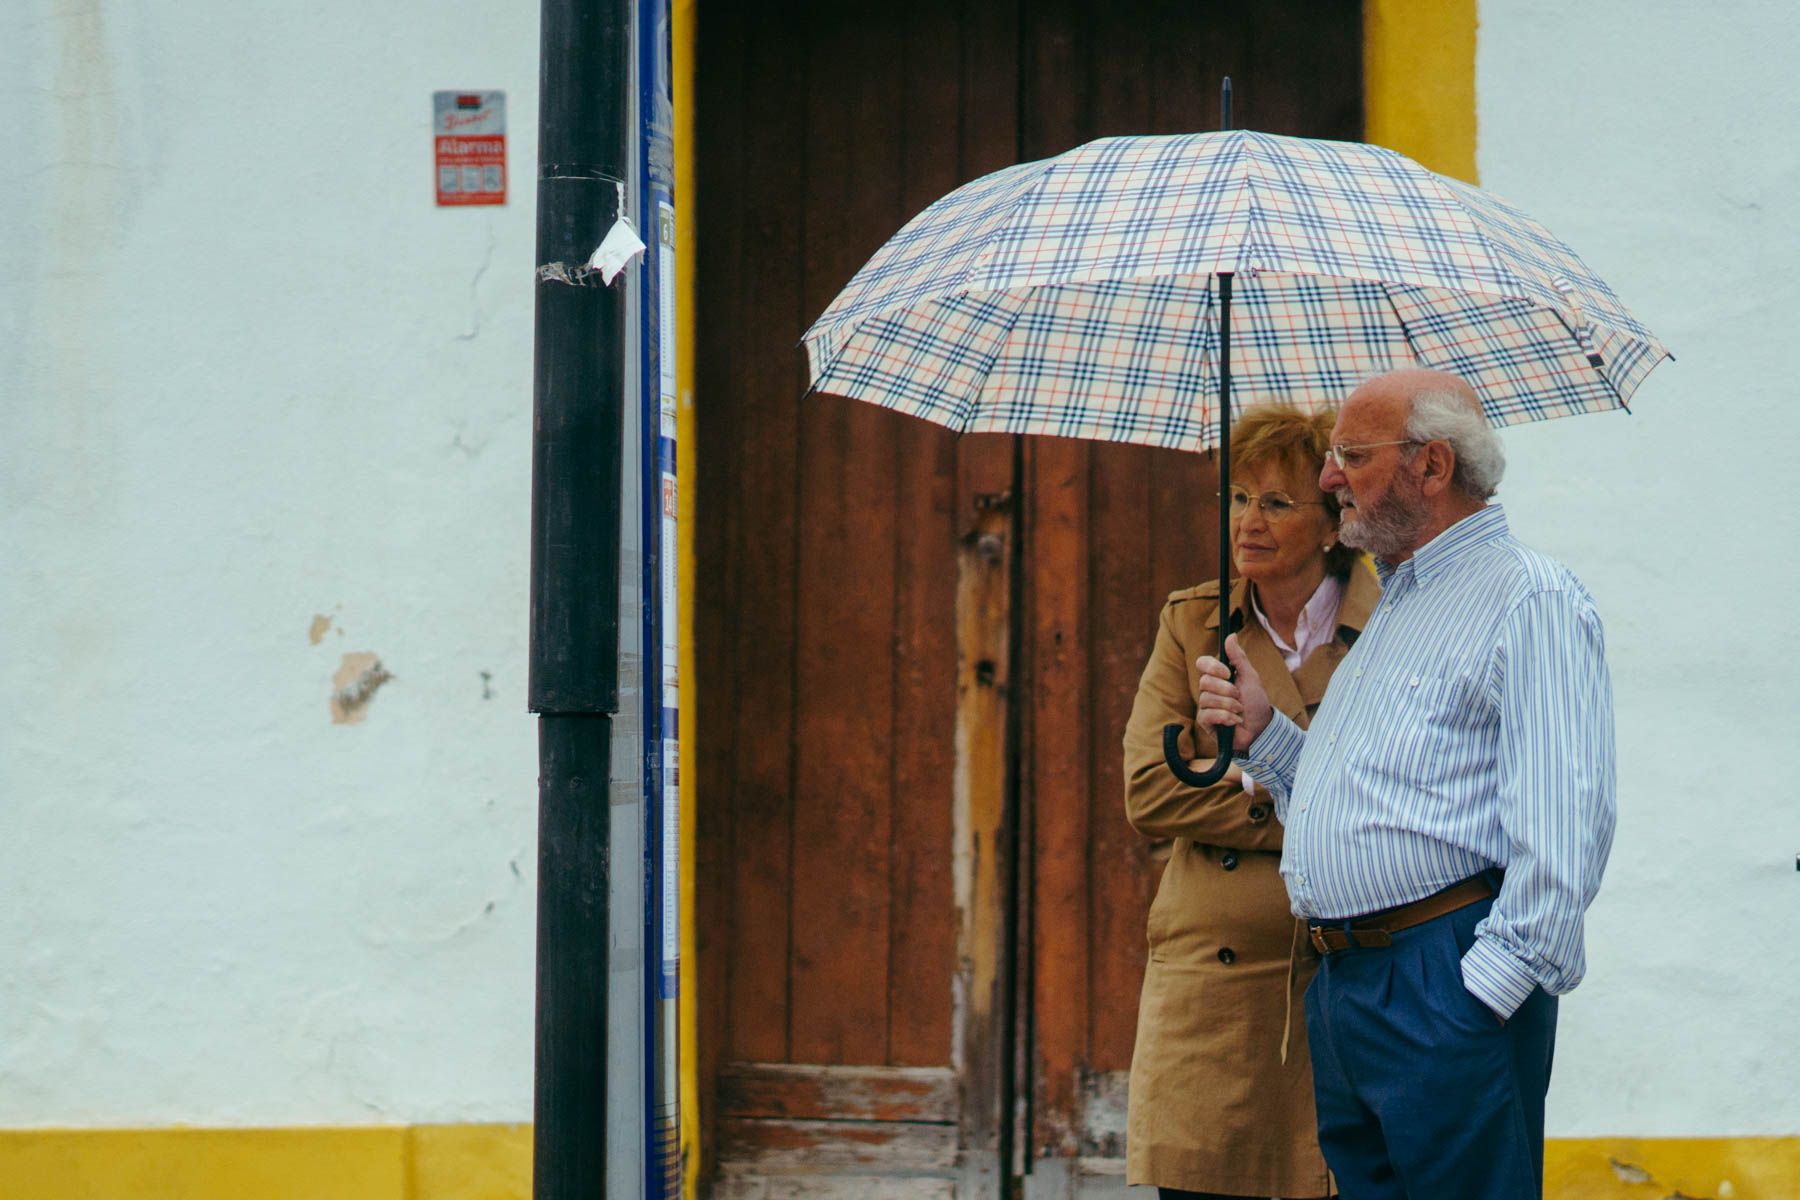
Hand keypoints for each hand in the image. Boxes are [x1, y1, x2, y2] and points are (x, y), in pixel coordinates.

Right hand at [1194, 634, 1272, 751]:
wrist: (1261, 728)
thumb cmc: (1256, 702)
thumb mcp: (1250, 677)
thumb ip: (1238, 658)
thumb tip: (1230, 635)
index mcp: (1218, 677)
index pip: (1202, 663)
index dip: (1212, 667)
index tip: (1228, 672)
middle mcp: (1209, 690)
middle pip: (1204, 681)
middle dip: (1226, 690)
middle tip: (1239, 696)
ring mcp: (1205, 706)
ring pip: (1206, 698)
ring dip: (1229, 705)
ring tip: (1240, 710)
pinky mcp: (1205, 722)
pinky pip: (1208, 714)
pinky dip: (1226, 717)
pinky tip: (1235, 721)